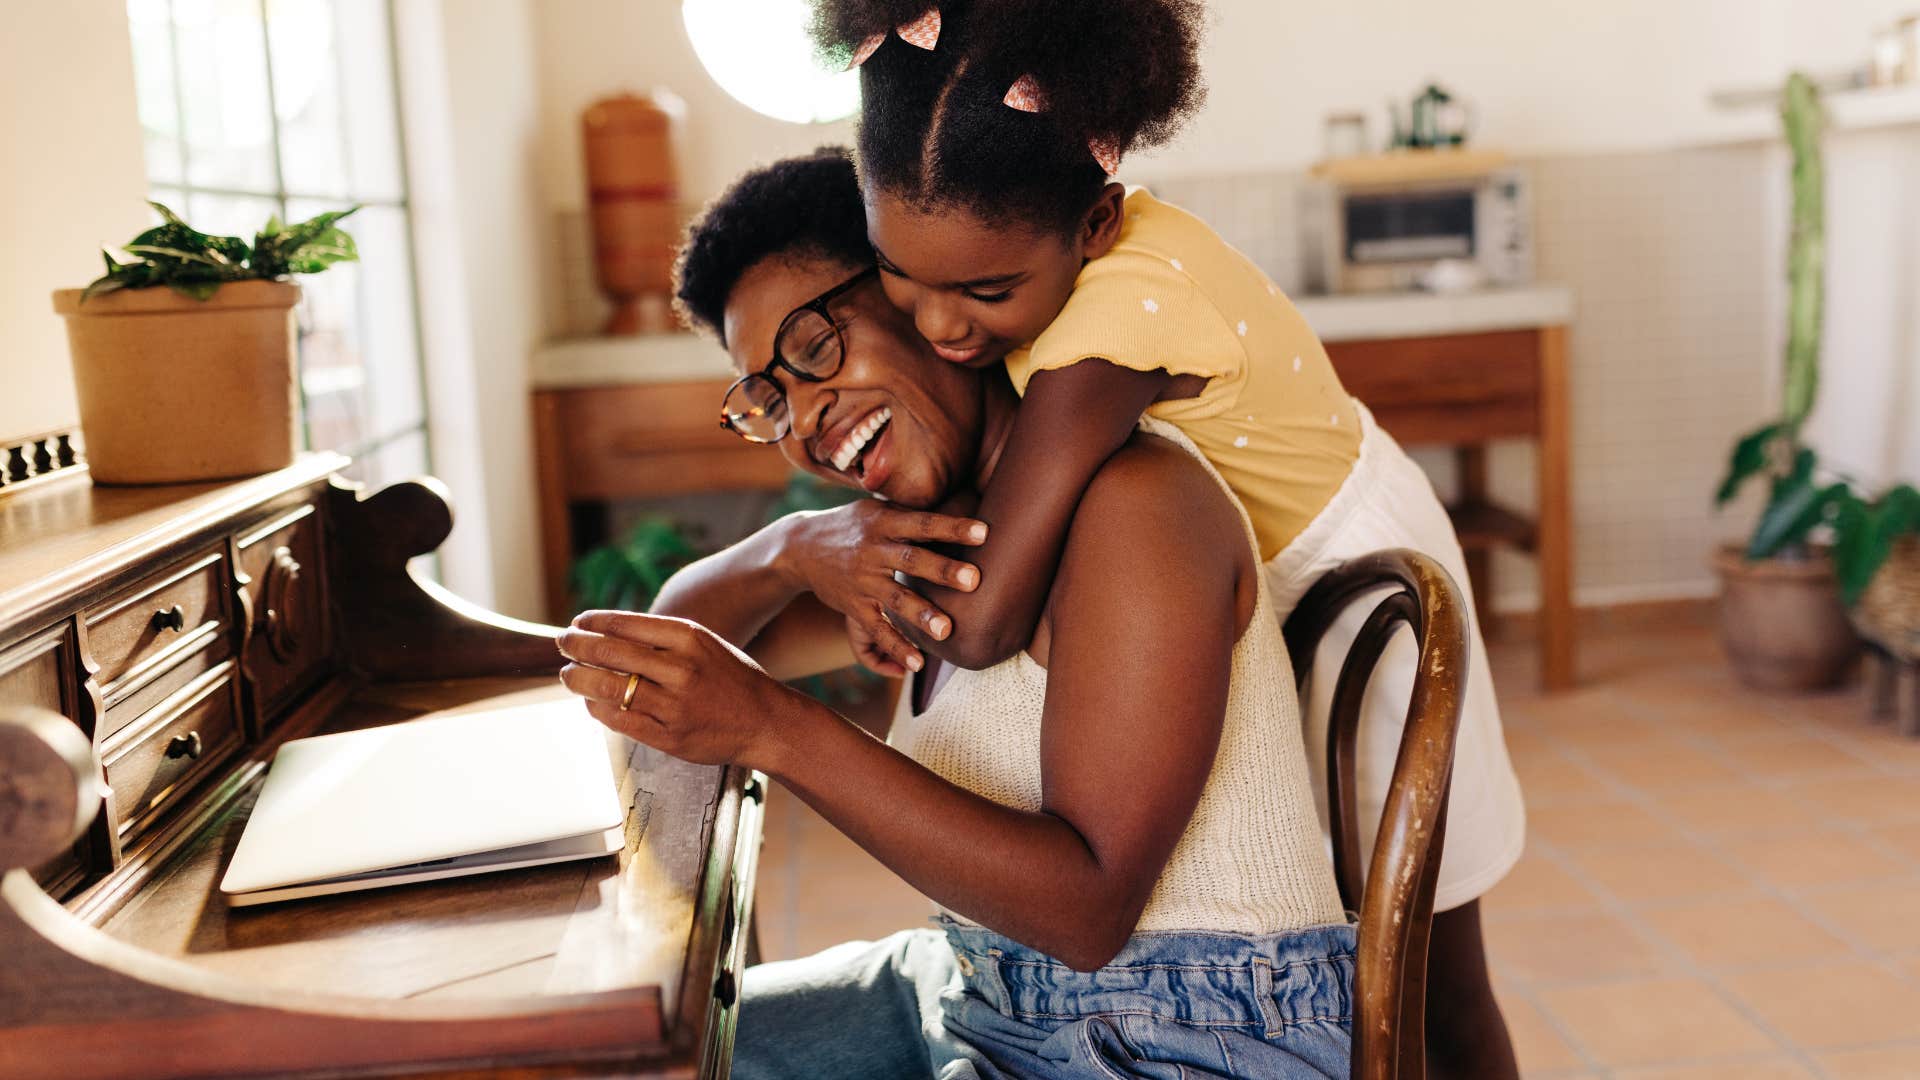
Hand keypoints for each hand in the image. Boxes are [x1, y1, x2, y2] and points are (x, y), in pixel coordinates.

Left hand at [558, 610, 807, 768]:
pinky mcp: (669, 737)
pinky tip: (591, 702)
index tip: (577, 622)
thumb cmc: (732, 678)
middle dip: (577, 646)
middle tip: (563, 644)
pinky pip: (620, 721)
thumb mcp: (705, 644)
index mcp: (690, 638)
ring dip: (579, 679)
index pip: (625, 623)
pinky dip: (598, 710)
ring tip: (567, 674)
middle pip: (610, 653)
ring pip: (609, 688)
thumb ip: (663, 638)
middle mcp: (681, 669)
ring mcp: (674, 706)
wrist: (767, 721)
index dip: (593, 622)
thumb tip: (607, 632)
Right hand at [777, 502, 986, 672]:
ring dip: (921, 615)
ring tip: (946, 631)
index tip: (984, 533)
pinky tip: (917, 664)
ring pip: (895, 599)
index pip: (922, 523)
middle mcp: (873, 551)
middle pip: (911, 560)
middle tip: (974, 580)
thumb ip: (911, 513)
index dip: (952, 527)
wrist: (800, 547)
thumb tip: (961, 501)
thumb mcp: (876, 509)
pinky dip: (896, 647)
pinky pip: (877, 629)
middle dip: (942, 570)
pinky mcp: (854, 606)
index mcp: (884, 523)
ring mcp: (863, 581)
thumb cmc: (853, 524)